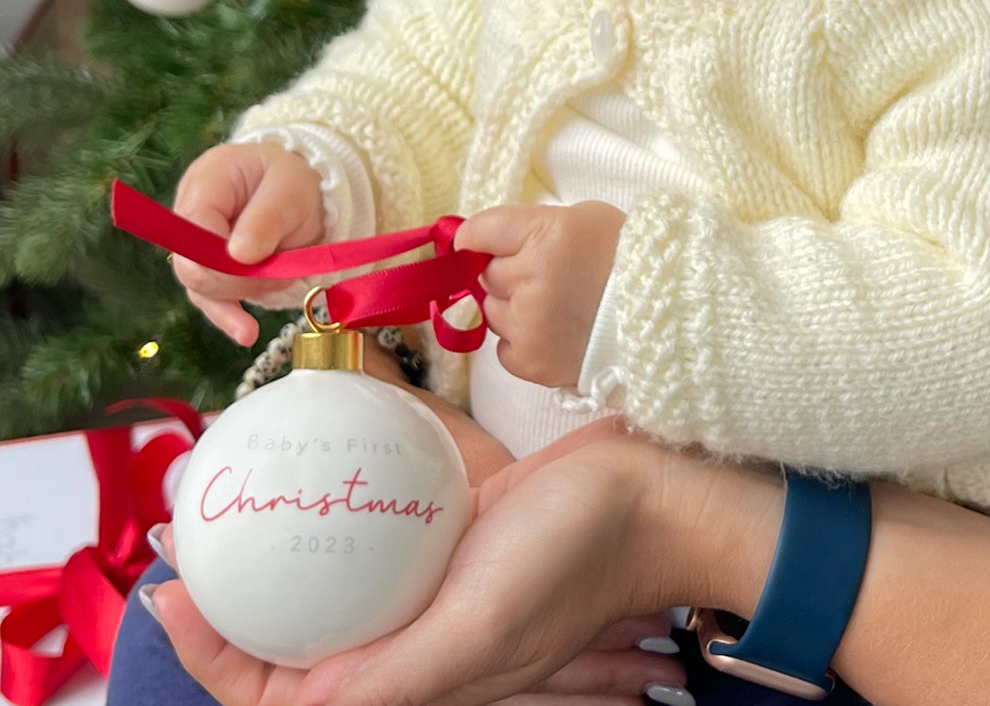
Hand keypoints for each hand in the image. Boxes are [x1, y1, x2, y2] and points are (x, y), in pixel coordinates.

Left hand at [149, 418, 690, 705]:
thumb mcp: (481, 628)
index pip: (287, 695)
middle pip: (292, 643)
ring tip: (223, 511)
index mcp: (412, 679)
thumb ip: (394, 678)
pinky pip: (364, 541)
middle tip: (180, 542)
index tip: (174, 597)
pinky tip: (304, 482)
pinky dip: (322, 526)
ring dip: (267, 564)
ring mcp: (424, 587)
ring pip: (323, 591)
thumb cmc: (571, 561)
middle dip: (224, 609)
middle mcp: (409, 641)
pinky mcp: (440, 539)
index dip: (217, 662)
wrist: (639, 496)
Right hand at [171, 142, 325, 344]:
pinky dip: (229, 316)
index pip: (192, 227)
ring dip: (241, 294)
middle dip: (235, 279)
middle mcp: (191, 210)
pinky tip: (246, 333)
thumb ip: (266, 218)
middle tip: (279, 273)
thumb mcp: (291, 190)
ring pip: (200, 284)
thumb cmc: (296, 181)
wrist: (309, 190)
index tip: (256, 262)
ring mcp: (197, 242)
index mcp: (207, 180)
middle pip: (191, 263)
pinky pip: (211, 297)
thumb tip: (238, 255)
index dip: (218, 255)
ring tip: (281, 283)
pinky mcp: (211, 267)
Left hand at [454, 202, 625, 386]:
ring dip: (513, 307)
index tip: (477, 242)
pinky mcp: (534, 363)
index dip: (475, 236)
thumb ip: (532, 226)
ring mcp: (530, 325)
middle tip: (544, 275)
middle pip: (487, 274)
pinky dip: (522, 342)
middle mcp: (532, 280)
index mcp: (546, 236)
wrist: (671, 316)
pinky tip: (554, 333)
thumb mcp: (585, 219)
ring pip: (493, 311)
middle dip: (507, 272)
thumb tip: (482, 239)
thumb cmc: (629, 259)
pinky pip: (504, 349)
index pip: (480, 231)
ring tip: (555, 307)